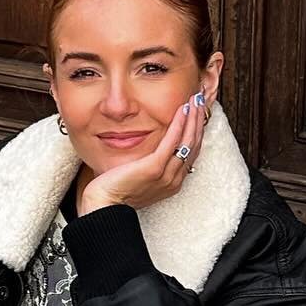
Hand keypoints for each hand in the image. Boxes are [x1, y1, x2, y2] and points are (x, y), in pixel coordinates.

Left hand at [76, 95, 208, 215]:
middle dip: (199, 120)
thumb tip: (153, 150)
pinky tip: (182, 109)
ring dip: (193, 118)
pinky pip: (172, 142)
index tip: (197, 111)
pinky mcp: (155, 168)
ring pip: (188, 141)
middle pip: (194, 145)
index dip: (196, 130)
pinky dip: (179, 124)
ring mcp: (166, 174)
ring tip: (195, 98)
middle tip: (200, 99)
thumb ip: (151, 164)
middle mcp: (174, 179)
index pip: (191, 152)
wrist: (105, 207)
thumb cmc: (117, 192)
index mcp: (172, 182)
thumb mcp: (140, 177)